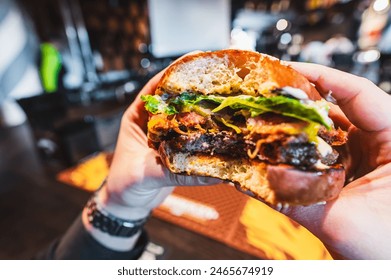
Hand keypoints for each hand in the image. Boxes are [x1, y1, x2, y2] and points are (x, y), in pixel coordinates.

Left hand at [82, 70, 220, 250]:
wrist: (126, 204)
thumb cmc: (124, 186)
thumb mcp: (142, 175)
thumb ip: (171, 171)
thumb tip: (208, 173)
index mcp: (137, 117)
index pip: (156, 87)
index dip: (175, 72)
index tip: (197, 60)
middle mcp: (153, 122)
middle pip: (176, 98)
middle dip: (197, 89)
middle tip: (221, 80)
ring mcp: (166, 134)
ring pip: (187, 115)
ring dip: (205, 110)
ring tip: (228, 101)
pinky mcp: (176, 149)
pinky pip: (193, 136)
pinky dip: (206, 133)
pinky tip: (224, 130)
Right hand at [282, 62, 390, 258]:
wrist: (384, 266)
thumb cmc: (384, 250)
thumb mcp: (341, 224)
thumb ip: (296, 203)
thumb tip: (254, 183)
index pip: (361, 94)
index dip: (324, 77)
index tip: (289, 69)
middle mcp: (380, 142)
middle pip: (336, 107)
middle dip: (300, 100)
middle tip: (265, 93)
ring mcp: (363, 154)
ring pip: (325, 127)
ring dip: (295, 124)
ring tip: (263, 117)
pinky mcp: (350, 166)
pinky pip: (321, 147)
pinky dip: (298, 145)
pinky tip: (275, 145)